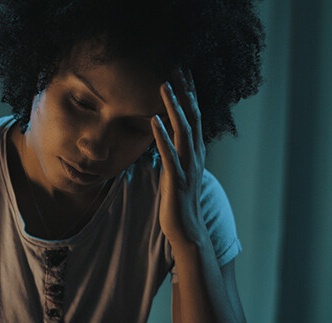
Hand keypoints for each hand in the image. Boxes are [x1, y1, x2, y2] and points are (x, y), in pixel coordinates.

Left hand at [151, 68, 207, 247]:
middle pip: (192, 116)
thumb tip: (165, 136)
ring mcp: (187, 166)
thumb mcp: (178, 171)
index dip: (190, 93)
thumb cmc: (179, 200)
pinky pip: (168, 153)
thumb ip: (175, 152)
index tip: (182, 71)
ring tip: (163, 86)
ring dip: (173, 107)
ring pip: (183, 130)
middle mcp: (195, 154)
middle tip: (176, 67)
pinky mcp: (176, 179)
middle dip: (184, 92)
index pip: (194, 116)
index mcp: (195, 151)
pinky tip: (153, 120)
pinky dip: (161, 135)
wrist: (188, 229)